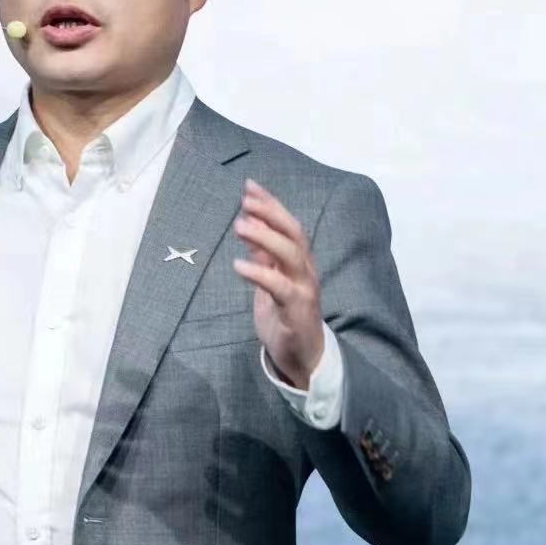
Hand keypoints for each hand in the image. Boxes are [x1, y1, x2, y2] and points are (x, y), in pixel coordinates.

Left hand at [233, 178, 324, 388]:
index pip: (288, 225)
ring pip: (291, 255)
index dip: (271, 204)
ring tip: (240, 225)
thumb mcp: (270, 282)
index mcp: (299, 262)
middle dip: (271, 213)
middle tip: (246, 200)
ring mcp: (304, 289)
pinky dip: (260, 273)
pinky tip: (239, 264)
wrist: (302, 358)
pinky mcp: (297, 310)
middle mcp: (306, 271)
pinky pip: (280, 287)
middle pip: (293, 234)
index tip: (250, 186)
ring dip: (266, 237)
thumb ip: (263, 255)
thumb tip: (249, 226)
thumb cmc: (285, 317)